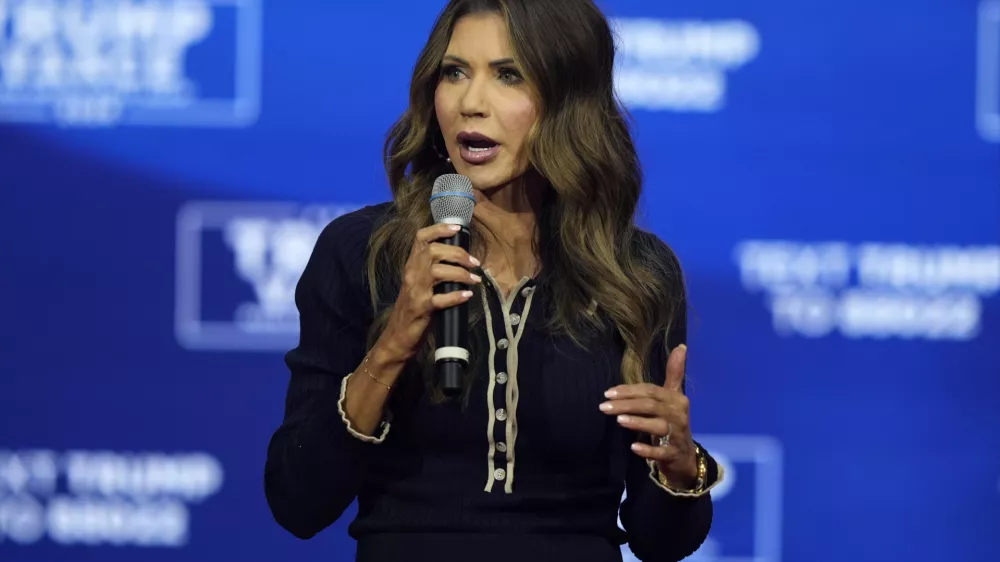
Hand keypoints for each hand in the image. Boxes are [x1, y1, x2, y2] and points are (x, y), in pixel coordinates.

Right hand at [380, 223, 481, 360]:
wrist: (398, 335)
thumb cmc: (413, 308)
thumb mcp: (419, 283)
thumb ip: (432, 269)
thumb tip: (460, 257)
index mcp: (411, 266)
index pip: (420, 238)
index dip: (439, 229)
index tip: (457, 228)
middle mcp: (412, 275)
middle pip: (433, 251)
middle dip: (458, 254)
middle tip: (475, 262)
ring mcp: (416, 292)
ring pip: (438, 272)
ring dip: (461, 274)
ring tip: (475, 279)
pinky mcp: (421, 309)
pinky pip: (440, 299)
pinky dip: (456, 296)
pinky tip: (467, 296)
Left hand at [600, 344, 698, 487]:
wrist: (684, 456)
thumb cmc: (672, 421)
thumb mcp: (673, 397)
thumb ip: (674, 373)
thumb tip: (681, 346)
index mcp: (677, 399)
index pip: (651, 391)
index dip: (629, 390)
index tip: (608, 392)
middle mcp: (679, 415)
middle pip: (651, 406)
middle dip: (626, 405)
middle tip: (603, 407)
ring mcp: (678, 435)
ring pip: (657, 427)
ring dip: (638, 422)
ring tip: (618, 420)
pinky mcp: (674, 454)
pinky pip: (661, 452)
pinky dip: (648, 450)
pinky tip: (633, 447)